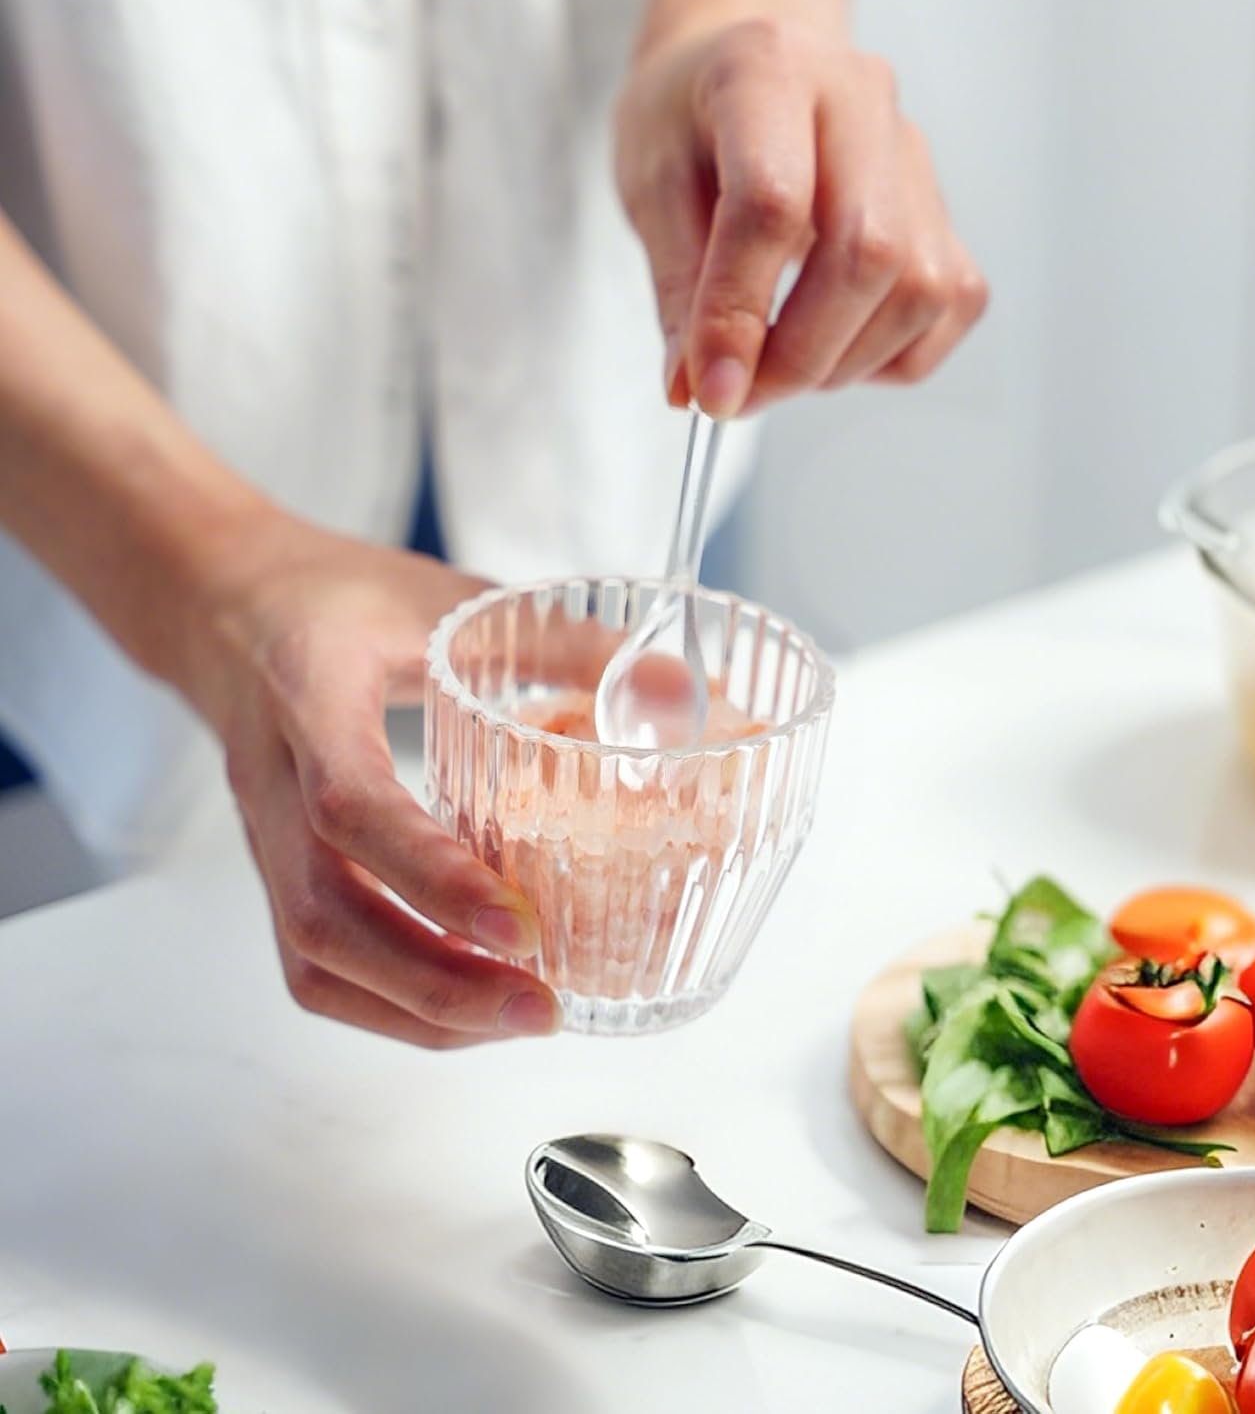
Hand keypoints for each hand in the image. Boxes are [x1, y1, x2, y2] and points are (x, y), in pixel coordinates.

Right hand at [186, 515, 560, 1047]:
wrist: (219, 601)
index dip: (429, 873)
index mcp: (310, 692)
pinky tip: (467, 1000)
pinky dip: (390, 1001)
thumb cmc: (336, 596)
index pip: (350, 802)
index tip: (518, 926)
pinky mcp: (275, 867)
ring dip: (415, 1006)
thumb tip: (675, 687)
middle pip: (322, 913)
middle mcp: (272, 779)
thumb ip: (554, 638)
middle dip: (434, 981)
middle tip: (542, 1007)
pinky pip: (313, 960)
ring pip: (310, 956)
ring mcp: (264, 834)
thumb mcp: (443, 595)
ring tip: (518, 1018)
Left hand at [615, 19, 988, 417]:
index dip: (738, 313)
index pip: (771, 205)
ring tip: (779, 364)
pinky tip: (834, 342)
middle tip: (740, 395)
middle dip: (801, 355)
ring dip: (845, 360)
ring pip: (920, 290)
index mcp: (769, 69)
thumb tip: (698, 391)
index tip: (710, 392)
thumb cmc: (690, 122)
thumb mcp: (650, 187)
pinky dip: (892, 353)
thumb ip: (678, 289)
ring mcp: (915, 154)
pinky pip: (949, 306)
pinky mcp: (944, 207)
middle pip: (868, 253)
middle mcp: (860, 99)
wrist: (741, 68)